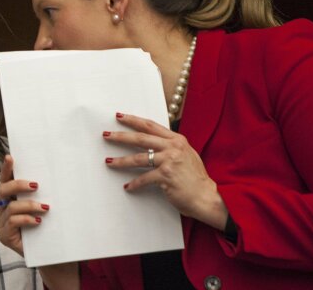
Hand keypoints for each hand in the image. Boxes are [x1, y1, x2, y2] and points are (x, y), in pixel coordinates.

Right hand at [0, 154, 48, 255]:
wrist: (49, 254)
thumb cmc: (47, 228)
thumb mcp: (45, 207)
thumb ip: (43, 195)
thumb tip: (56, 174)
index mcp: (11, 199)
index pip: (6, 180)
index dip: (6, 168)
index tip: (10, 156)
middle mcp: (3, 209)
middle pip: (3, 190)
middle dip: (19, 185)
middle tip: (36, 185)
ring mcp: (2, 223)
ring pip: (11, 207)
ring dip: (30, 205)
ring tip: (45, 208)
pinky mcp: (5, 236)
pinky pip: (13, 222)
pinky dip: (27, 219)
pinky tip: (38, 221)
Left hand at [104, 113, 227, 229]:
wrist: (206, 196)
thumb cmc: (195, 178)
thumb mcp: (186, 154)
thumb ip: (171, 146)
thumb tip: (153, 143)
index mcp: (177, 139)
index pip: (150, 125)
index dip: (134, 120)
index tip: (120, 116)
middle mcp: (173, 147)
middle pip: (141, 138)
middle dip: (121, 136)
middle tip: (106, 135)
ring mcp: (169, 160)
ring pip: (138, 158)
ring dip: (121, 160)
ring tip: (109, 161)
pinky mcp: (165, 176)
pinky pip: (144, 178)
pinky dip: (135, 183)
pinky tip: (128, 187)